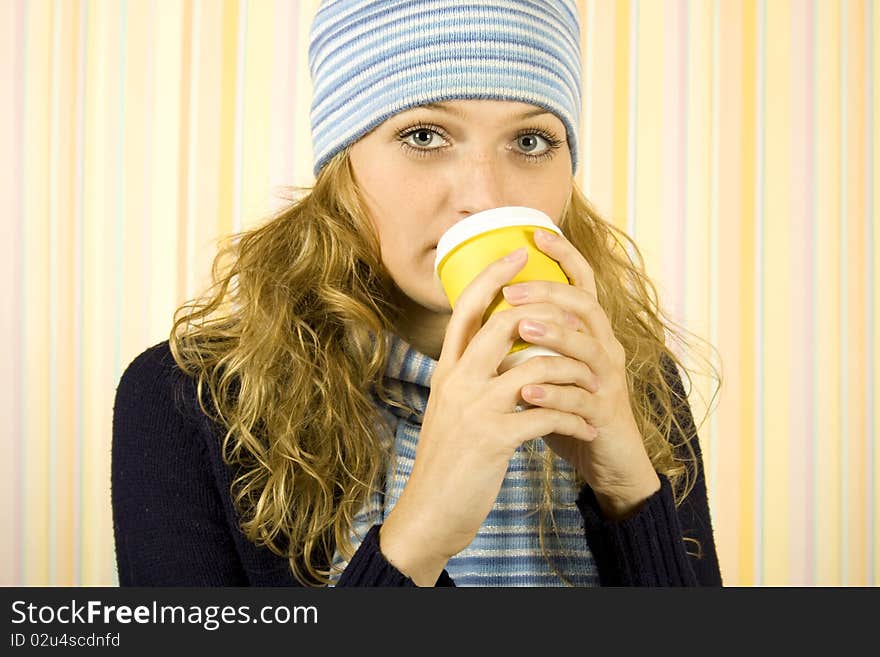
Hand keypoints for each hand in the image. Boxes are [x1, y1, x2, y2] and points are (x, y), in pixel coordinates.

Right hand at [380, 247, 597, 584]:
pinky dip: (575, 418)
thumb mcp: (450, 410)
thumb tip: (495, 350)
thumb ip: (469, 377)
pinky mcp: (493, 439)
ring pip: (536, 366)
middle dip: (549, 315)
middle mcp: (457, 381)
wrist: (428, 514)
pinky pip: (547, 413)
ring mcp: (474, 408)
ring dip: (575, 373)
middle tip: (580, 319)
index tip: (520, 254)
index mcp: (447, 370)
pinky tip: (588, 427)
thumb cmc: (447, 462)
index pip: (467, 308)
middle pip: (504, 323)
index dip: (494, 276)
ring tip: (597, 386)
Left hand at [499, 229, 659, 518]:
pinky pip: (581, 397)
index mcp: (591, 333)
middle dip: (549, 292)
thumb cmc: (570, 409)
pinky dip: (554, 392)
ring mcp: (608, 380)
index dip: (565, 256)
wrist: (608, 460)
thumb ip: (528, 343)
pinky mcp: (605, 413)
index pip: (582, 283)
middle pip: (585, 306)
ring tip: (521, 328)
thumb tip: (485, 315)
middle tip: (512, 289)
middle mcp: (605, 348)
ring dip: (554, 335)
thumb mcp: (550, 369)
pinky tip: (527, 391)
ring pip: (587, 347)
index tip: (536, 234)